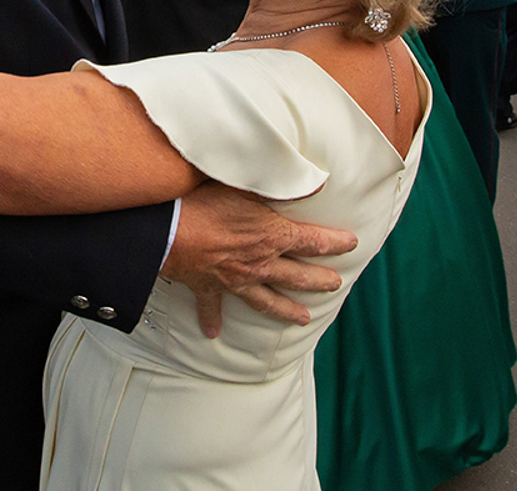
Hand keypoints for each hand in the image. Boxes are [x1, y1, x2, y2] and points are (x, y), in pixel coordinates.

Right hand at [162, 182, 358, 337]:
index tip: (352, 243)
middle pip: (298, 276)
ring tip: (303, 319)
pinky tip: (214, 334)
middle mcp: (259, 263)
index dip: (335, 242)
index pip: (313, 241)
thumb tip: (316, 182)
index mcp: (272, 236)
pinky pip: (212, 308)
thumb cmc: (202, 201)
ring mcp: (234, 280)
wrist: (164, 230)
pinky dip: (212, 321)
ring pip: (267, 300)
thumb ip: (281, 182)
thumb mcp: (245, 183)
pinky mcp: (207, 287)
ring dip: (286, 310)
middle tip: (335, 285)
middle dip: (320, 281)